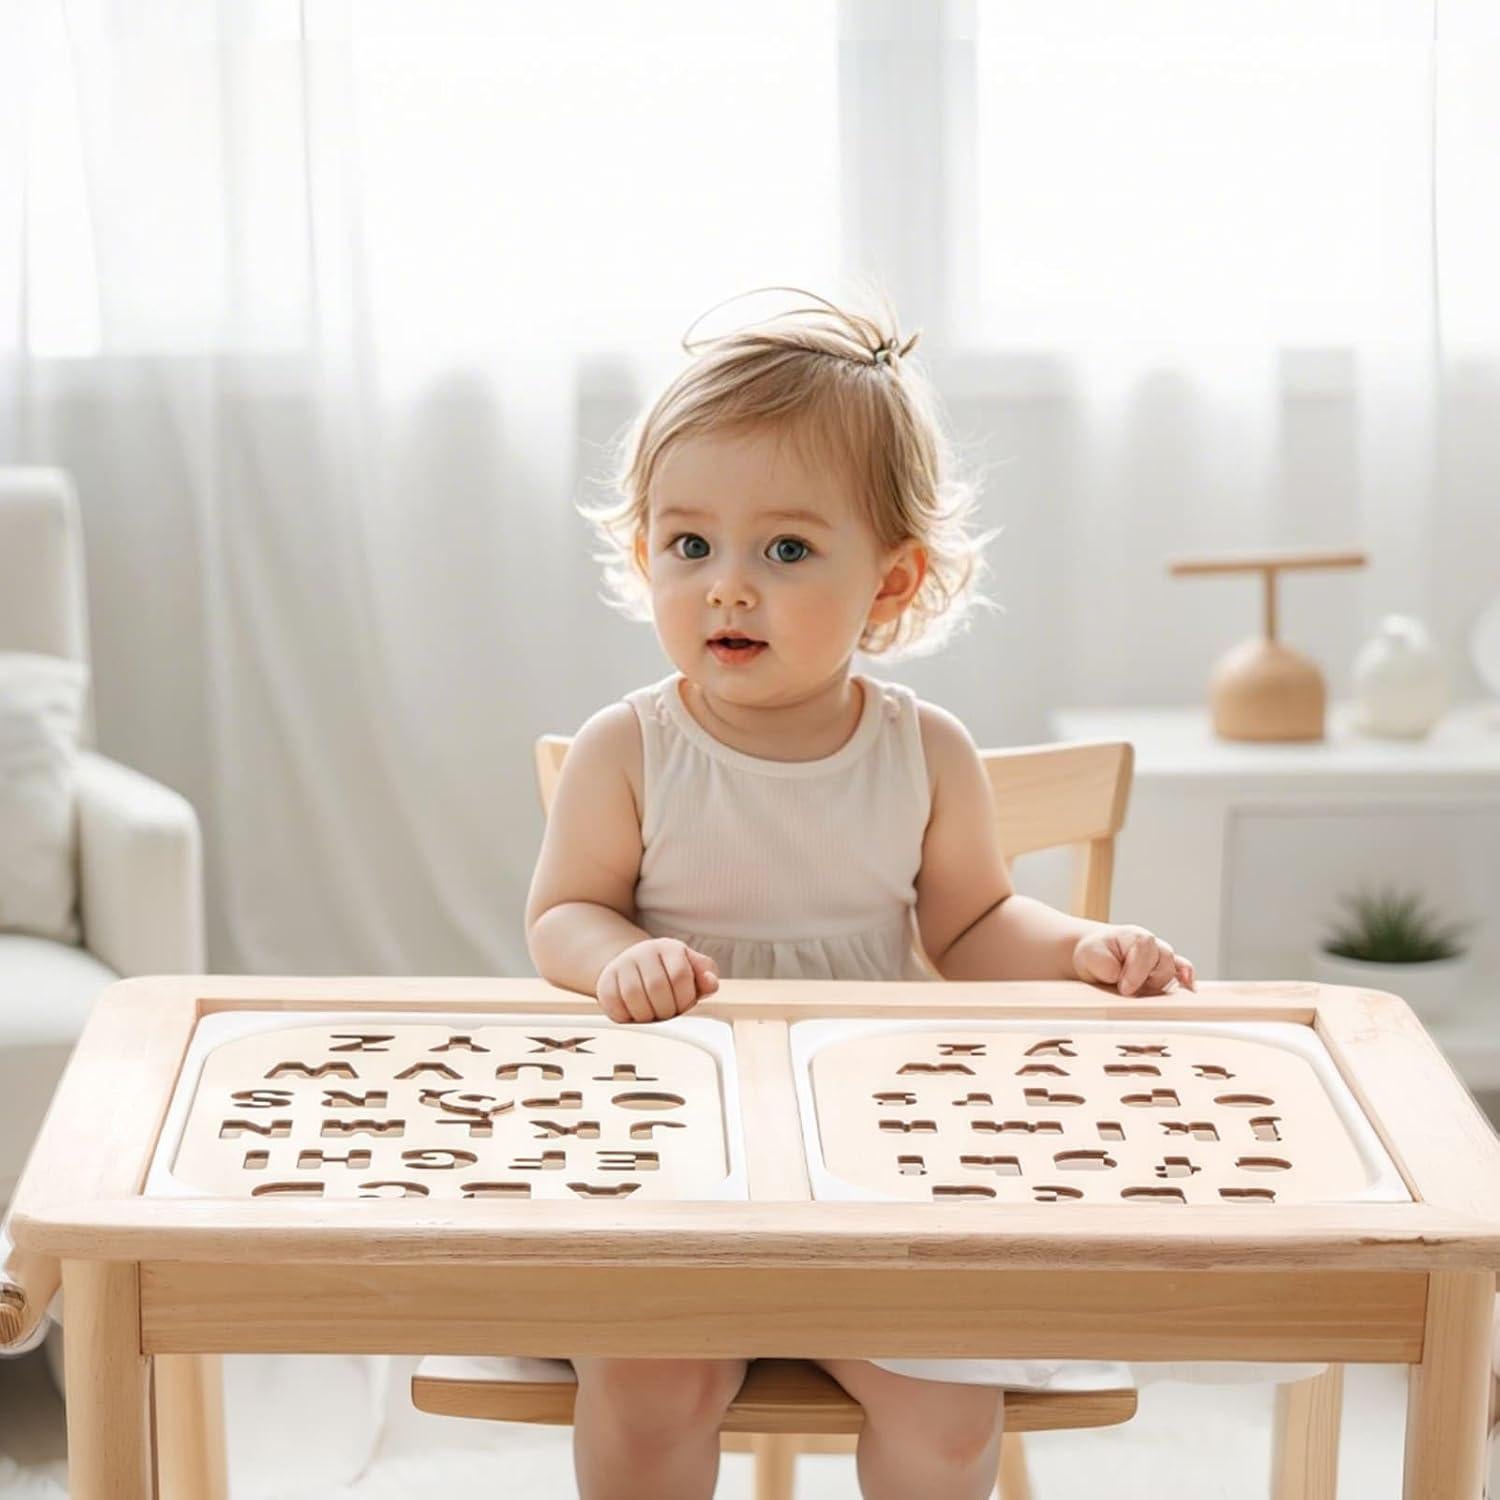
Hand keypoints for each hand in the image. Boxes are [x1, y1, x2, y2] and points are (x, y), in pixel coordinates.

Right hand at [596, 938, 719, 1023]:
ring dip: (647, 1015)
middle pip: (657, 988)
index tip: (683, 1005)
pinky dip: (628, 1018)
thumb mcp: (693, 971)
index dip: (685, 999)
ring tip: (653, 1014)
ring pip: (634, 997)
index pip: (680, 976)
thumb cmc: (670, 973)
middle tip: (667, 1013)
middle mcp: (643, 951)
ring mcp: (621, 964)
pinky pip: (615, 1005)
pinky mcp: (605, 981)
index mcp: (669, 948)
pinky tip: (636, 1013)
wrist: (635, 967)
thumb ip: (706, 976)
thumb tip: (711, 982)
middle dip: (666, 1010)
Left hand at [1073, 925, 1194, 996]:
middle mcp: (1155, 946)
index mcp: (1137, 936)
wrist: (1096, 955)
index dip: (1136, 972)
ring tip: (1142, 992)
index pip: (1147, 950)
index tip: (1124, 988)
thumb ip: (1108, 967)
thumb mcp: (1092, 956)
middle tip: (1128, 991)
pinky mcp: (1167, 973)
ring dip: (1160, 986)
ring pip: (1174, 972)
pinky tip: (1189, 988)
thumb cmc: (1095, 952)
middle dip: (1148, 981)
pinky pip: (1184, 973)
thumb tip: (1124, 982)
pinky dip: (1187, 980)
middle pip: (1165, 962)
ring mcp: (1163, 959)